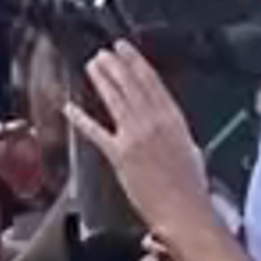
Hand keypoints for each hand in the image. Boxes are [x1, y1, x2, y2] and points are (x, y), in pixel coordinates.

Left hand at [78, 43, 213, 245]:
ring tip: (93, 65)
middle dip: (117, 66)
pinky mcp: (120, 156)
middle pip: (131, 86)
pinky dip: (81, 119)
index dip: (136, 63)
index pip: (152, 83)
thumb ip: (174, 131)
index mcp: (174, 120)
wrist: (184, 211)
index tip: (126, 50)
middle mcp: (154, 123)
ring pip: (116, 100)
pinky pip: (97, 132)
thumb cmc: (191, 187)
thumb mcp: (190, 148)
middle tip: (104, 52)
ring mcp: (135, 137)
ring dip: (103, 80)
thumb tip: (165, 123)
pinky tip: (70, 108)